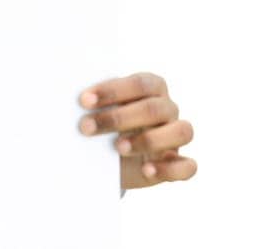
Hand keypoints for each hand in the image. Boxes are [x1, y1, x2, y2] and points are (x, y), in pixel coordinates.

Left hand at [77, 72, 196, 189]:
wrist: (111, 155)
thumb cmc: (104, 124)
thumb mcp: (97, 111)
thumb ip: (92, 103)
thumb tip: (66, 98)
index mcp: (151, 87)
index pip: (140, 83)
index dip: (112, 91)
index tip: (83, 101)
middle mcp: (168, 108)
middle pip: (154, 108)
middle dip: (118, 118)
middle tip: (86, 128)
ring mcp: (176, 135)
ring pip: (181, 131)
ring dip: (148, 140)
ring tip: (117, 147)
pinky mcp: (179, 162)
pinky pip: (188, 166)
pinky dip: (169, 168)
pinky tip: (146, 170)